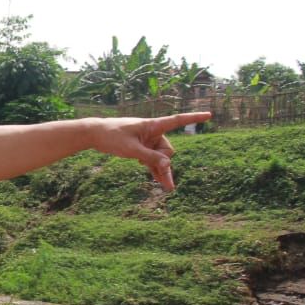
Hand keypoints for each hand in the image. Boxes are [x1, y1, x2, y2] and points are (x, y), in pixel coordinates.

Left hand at [91, 112, 211, 190]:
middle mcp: (153, 132)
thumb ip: (150, 157)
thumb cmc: (112, 136)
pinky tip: (161, 183)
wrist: (94, 135)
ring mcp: (147, 142)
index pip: (177, 121)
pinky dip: (155, 171)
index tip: (209, 115)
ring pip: (161, 158)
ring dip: (162, 172)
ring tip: (169, 190)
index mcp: (152, 125)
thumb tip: (168, 165)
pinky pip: (152, 161)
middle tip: (153, 171)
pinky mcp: (141, 149)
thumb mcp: (131, 149)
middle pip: (167, 149)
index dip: (194, 118)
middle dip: (164, 161)